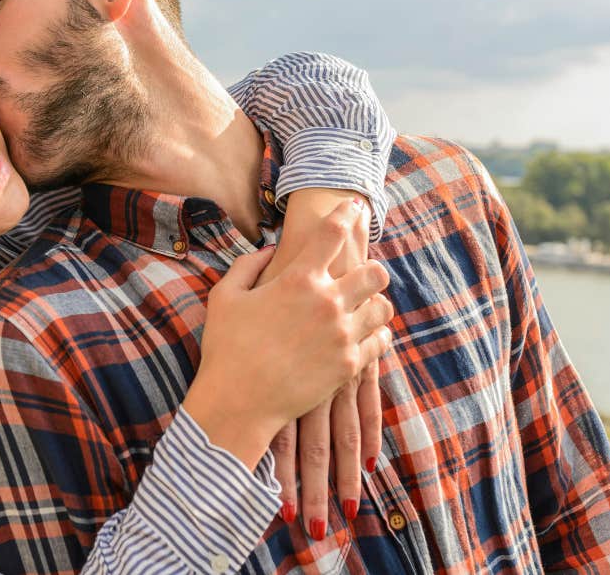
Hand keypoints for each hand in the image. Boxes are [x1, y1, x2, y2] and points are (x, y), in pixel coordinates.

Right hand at [258, 188, 385, 537]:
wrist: (238, 402)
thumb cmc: (226, 347)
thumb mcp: (225, 297)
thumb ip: (248, 265)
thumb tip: (270, 251)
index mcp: (298, 279)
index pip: (334, 233)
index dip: (347, 213)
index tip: (354, 206)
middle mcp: (328, 302)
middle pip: (376, 271)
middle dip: (372, 268)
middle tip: (365, 273)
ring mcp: (343, 335)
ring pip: (383, 307)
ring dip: (376, 302)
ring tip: (366, 305)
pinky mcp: (349, 365)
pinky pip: (381, 340)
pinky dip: (377, 334)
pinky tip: (366, 333)